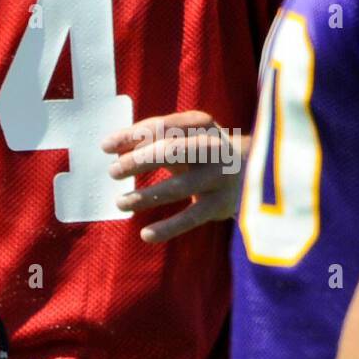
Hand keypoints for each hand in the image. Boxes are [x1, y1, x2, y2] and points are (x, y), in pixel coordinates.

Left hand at [102, 111, 247, 243]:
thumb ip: (150, 139)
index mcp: (201, 124)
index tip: (105, 146)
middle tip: (113, 172)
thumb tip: (112, 149)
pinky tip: (145, 234)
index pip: (162, 126)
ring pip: (178, 187)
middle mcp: (214, 147)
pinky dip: (168, 228)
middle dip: (139, 161)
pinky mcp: (221, 204)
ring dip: (145, 196)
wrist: (253, 172)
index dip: (131, 135)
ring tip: (120, 203)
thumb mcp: (183, 138)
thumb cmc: (202, 152)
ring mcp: (219, 176)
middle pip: (172, 151)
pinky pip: (191, 217)